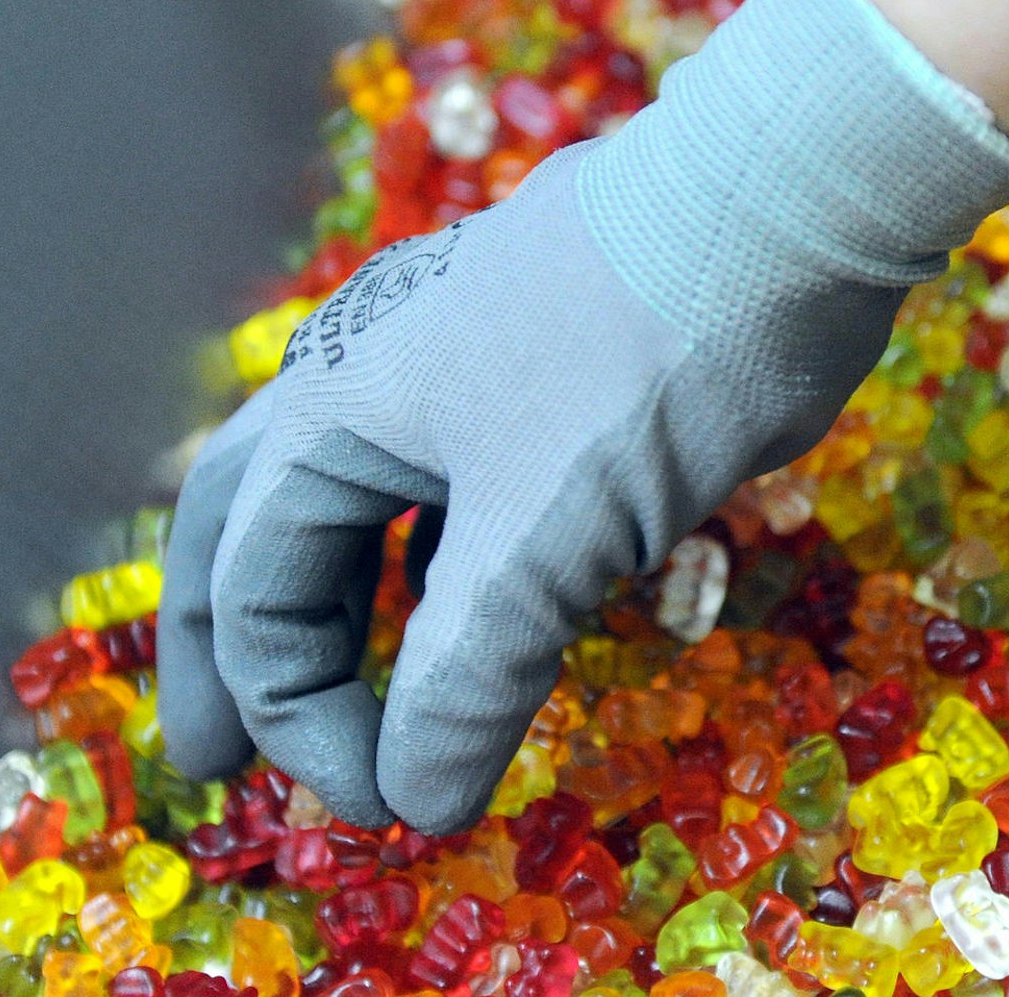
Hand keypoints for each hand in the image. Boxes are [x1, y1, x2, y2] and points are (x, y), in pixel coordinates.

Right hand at [155, 0, 1008, 832]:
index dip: (299, 716)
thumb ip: (468, 675)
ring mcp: (457, 362)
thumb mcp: (551, 533)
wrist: (791, 201)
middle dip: (237, 652)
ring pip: (360, 502)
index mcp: (336, 407)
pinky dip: (440, 564)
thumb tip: (415, 803)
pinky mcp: (543, 371)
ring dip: (342, 608)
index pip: (257, 591)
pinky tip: (474, 613)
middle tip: (217, 762)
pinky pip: (454, 482)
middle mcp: (372, 375)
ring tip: (344, 697)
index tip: (382, 807)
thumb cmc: (655, 359)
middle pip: (256, 528)